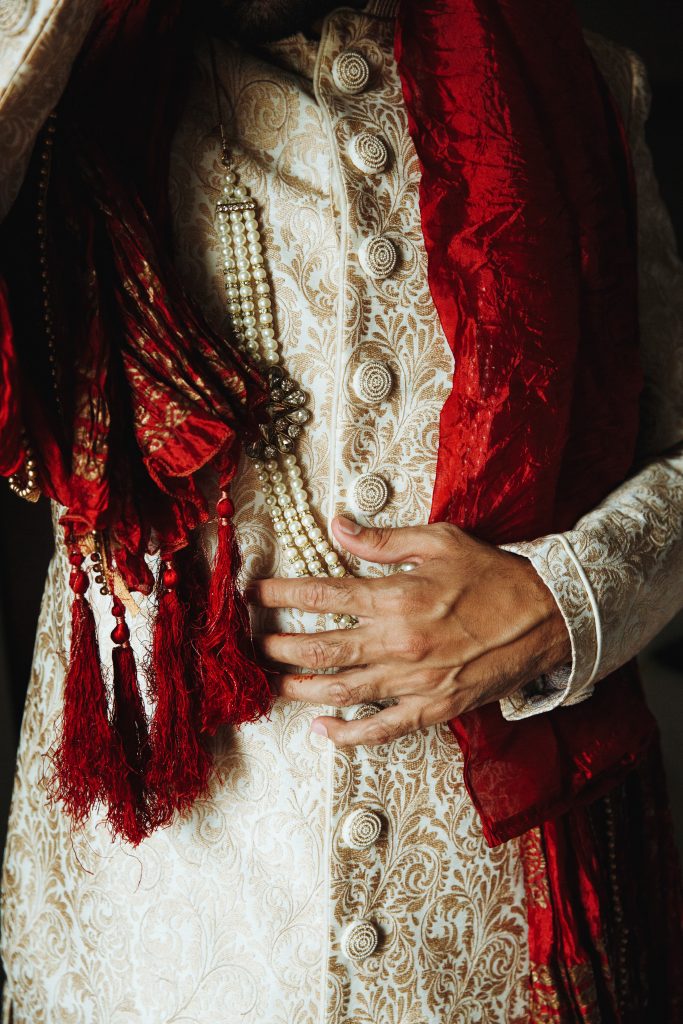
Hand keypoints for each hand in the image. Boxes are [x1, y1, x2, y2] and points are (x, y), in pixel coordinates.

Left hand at [247, 517, 571, 746]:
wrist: (547, 617)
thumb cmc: (494, 576)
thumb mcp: (439, 542)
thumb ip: (383, 540)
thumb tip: (338, 526)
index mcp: (398, 597)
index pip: (324, 594)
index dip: (284, 593)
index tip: (258, 594)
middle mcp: (400, 642)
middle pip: (321, 648)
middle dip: (280, 645)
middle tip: (255, 644)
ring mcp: (415, 680)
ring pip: (342, 691)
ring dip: (301, 688)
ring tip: (275, 681)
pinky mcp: (434, 707)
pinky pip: (382, 729)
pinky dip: (348, 734)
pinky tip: (323, 730)